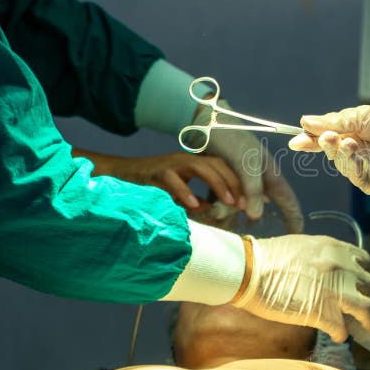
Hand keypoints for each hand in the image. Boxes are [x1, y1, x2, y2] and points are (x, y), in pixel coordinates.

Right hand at [75, 149, 241, 211]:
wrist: (120, 175)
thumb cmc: (153, 187)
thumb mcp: (180, 195)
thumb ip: (198, 201)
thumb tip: (213, 209)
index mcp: (194, 164)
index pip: (222, 167)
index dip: (237, 182)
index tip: (249, 200)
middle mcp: (186, 160)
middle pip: (216, 164)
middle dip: (232, 182)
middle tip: (243, 202)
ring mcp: (171, 163)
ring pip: (200, 167)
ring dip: (217, 183)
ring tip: (228, 201)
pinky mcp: (156, 171)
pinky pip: (173, 179)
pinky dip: (185, 191)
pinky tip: (194, 205)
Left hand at [192, 100, 303, 231]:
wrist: (206, 121)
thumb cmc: (231, 139)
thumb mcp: (245, 162)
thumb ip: (252, 189)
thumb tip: (256, 218)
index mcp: (270, 174)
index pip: (288, 201)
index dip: (294, 219)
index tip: (298, 236)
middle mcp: (258, 179)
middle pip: (266, 206)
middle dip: (265, 221)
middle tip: (263, 238)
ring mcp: (242, 179)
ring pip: (244, 204)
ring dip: (238, 216)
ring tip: (233, 229)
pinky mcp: (225, 178)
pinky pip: (226, 199)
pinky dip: (221, 207)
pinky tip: (212, 215)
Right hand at [232, 234, 369, 341]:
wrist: (247, 269)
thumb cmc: (266, 258)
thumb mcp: (304, 246)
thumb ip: (323, 256)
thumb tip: (331, 271)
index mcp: (334, 248)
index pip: (365, 262)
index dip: (365, 277)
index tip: (362, 286)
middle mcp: (340, 266)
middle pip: (368, 286)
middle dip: (366, 298)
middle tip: (359, 307)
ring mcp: (333, 289)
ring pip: (366, 309)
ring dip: (368, 321)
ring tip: (365, 328)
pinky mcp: (321, 312)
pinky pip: (342, 328)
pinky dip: (341, 334)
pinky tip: (337, 335)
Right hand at [288, 104, 369, 197]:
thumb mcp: (363, 116)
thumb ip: (334, 121)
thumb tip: (305, 121)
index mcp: (356, 134)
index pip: (328, 140)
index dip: (311, 141)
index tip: (296, 141)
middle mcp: (361, 153)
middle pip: (333, 156)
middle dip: (327, 146)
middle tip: (328, 138)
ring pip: (344, 169)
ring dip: (342, 156)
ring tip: (349, 143)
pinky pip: (359, 181)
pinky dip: (355, 169)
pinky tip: (359, 156)